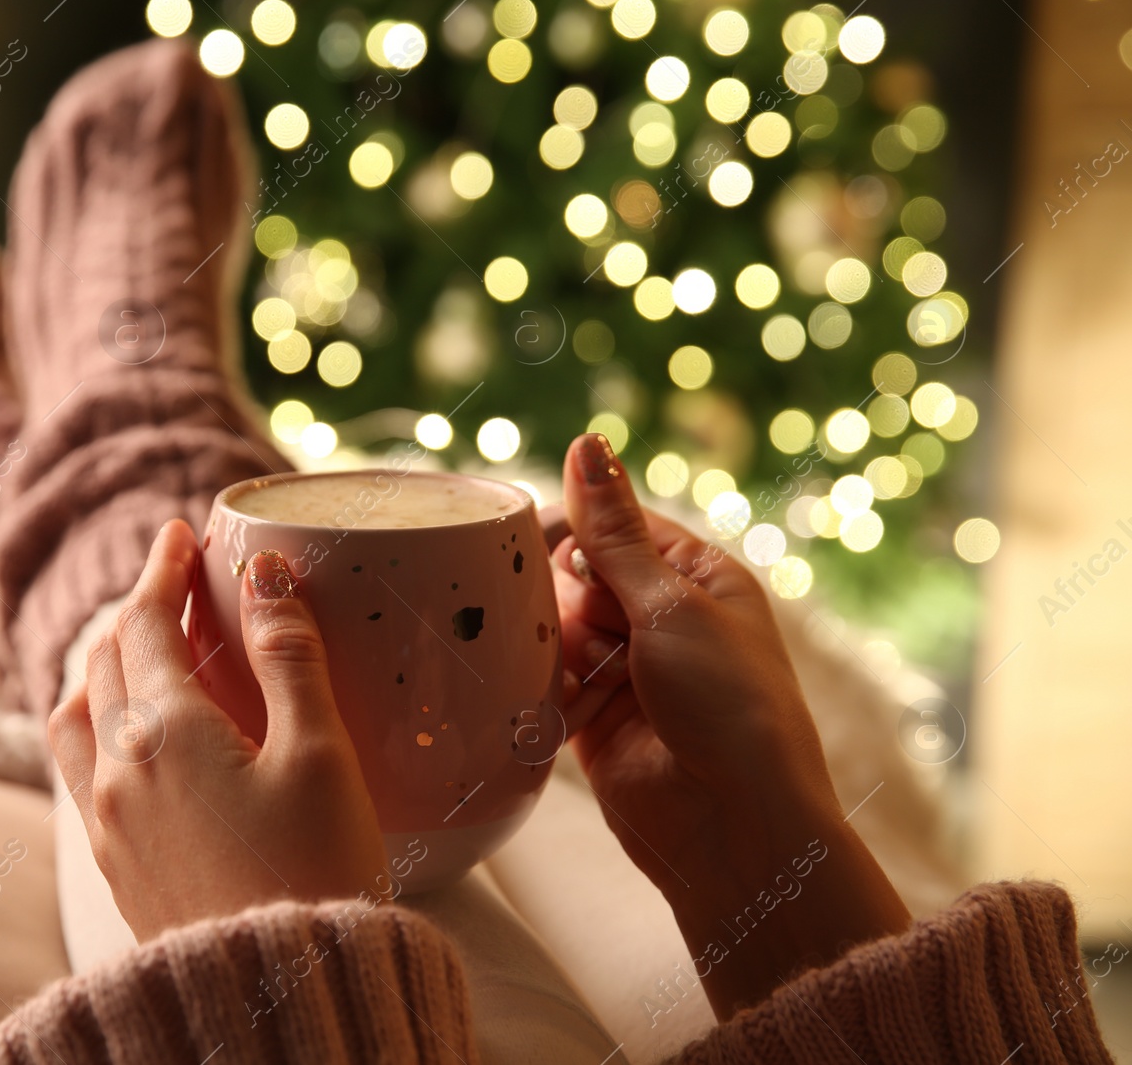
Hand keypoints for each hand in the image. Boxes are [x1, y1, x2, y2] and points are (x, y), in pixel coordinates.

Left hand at [49, 520, 387, 941]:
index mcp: (167, 732)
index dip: (161, 570)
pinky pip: (79, 770)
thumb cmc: (315, 874)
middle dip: (138, 611)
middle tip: (177, 587)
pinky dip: (95, 725)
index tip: (180, 535)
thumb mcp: (320, 755)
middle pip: (103, 661)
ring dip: (104, 668)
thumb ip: (288, 656)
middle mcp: (119, 770)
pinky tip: (131, 740)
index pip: (143, 622)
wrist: (279, 997)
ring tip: (144, 655)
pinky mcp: (115, 864)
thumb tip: (262, 574)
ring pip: (75, 715)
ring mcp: (107, 821)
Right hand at [556, 434, 910, 1017]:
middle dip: (564, 592)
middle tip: (576, 623)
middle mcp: (662, 621)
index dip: (583, 530)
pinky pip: (547, 681)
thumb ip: (614, 533)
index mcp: (700, 580)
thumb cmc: (729, 705)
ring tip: (566, 666)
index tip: (543, 541)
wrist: (732, 827)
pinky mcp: (592, 721)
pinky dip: (538, 683)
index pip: (623, 527)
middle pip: (582, 576)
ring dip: (550, 640)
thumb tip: (587, 443)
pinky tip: (539, 689)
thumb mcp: (672, 604)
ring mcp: (626, 673)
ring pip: (558, 628)